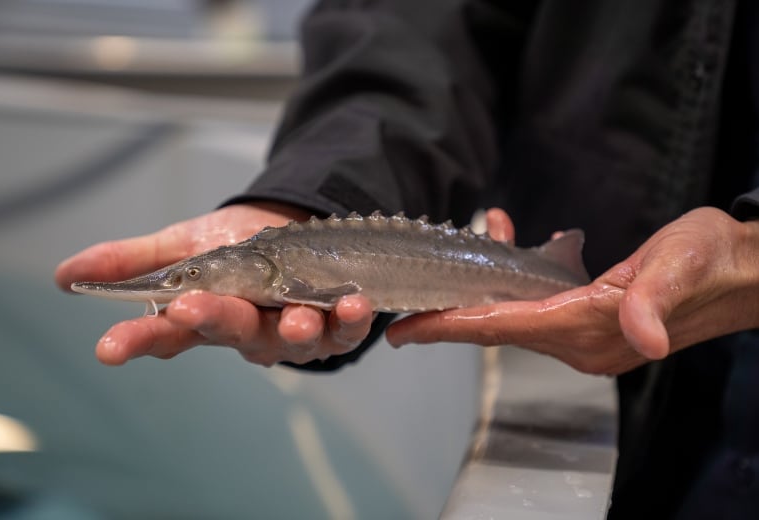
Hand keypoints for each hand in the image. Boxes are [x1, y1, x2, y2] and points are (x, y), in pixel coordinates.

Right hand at [55, 202, 373, 366]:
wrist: (296, 228)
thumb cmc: (237, 244)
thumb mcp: (183, 245)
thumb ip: (132, 262)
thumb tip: (65, 275)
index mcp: (205, 314)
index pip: (164, 333)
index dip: (137, 341)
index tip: (108, 348)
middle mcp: (246, 330)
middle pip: (228, 332)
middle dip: (214, 320)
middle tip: (195, 308)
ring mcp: (289, 332)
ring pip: (290, 341)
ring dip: (295, 331)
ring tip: (299, 317)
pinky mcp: (332, 325)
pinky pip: (343, 330)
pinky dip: (350, 321)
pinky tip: (354, 304)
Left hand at [386, 207, 758, 374]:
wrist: (740, 271)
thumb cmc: (711, 261)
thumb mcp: (682, 268)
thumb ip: (653, 301)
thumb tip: (646, 339)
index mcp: (590, 329)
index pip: (502, 328)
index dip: (450, 328)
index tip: (405, 332)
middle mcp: (580, 342)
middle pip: (496, 328)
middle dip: (448, 316)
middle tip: (405, 305)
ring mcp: (584, 337)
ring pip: (512, 314)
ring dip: (480, 289)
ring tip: (461, 256)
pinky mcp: (591, 324)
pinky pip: (535, 305)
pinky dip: (513, 278)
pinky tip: (511, 241)